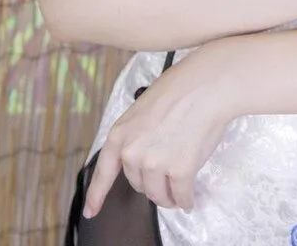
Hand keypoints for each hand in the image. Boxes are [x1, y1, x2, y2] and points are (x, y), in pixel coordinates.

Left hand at [83, 48, 230, 215]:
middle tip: (167, 172)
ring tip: (179, 188)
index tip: (91, 211)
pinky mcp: (179, 171)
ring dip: (169, 196)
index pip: (104, 171)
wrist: (205, 85)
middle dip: (152, 182)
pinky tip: (189, 198)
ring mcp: (155, 162)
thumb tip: (143, 162)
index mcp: (120, 134)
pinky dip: (186, 200)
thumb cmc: (179, 91)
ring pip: (159, 195)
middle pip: (138, 185)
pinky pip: (181, 196)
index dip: (96, 195)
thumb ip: (136, 138)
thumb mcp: (143, 111)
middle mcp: (132, 152)